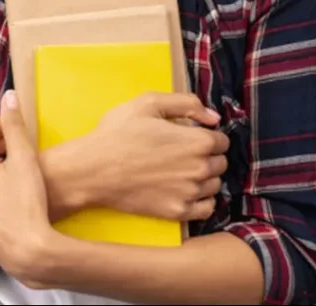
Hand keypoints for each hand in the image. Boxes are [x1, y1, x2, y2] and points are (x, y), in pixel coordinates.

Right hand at [58, 91, 228, 222]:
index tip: (190, 136)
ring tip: (180, 170)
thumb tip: (214, 117)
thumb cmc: (117, 134)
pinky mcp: (178, 212)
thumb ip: (187, 103)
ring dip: (204, 177)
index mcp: (197, 142)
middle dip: (206, 156)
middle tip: (182, 153)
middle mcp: (200, 169)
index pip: (222, 140)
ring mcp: (190, 193)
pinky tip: (184, 190)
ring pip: (214, 184)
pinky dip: (201, 200)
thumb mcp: (147, 103)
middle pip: (220, 163)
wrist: (92, 170)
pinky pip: (206, 208)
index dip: (207, 135)